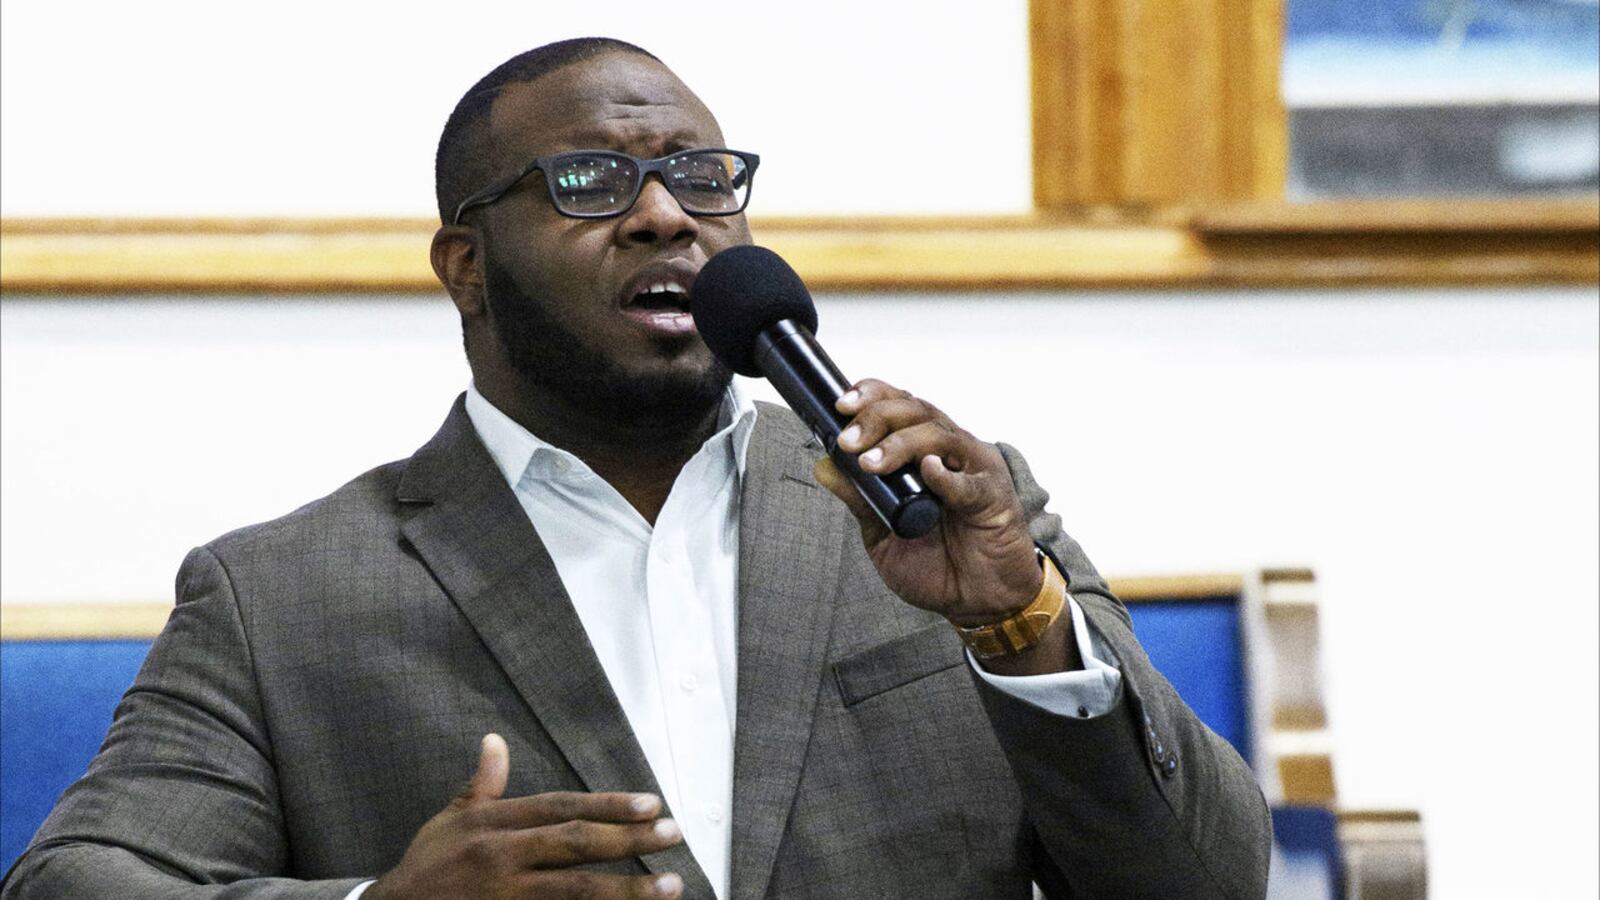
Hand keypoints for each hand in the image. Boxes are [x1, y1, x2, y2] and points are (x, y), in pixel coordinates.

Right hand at [367, 734, 684, 899]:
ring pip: (576, 891)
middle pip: (575, 845)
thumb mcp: (449, 821)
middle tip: (674, 835)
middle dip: (629, 840)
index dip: (608, 804)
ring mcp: (504, 897)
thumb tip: (495, 741)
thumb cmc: (426, 869)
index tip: (650, 804)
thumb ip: (482, 786)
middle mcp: (500, 857)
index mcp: (491, 824)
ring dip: (627, 889)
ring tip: (671, 886)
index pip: (561, 807)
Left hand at [815, 380, 1079, 674]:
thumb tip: (823, 466)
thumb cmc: (938, 564)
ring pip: (939, 435)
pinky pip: (970, 481)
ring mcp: (975, 469)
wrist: (978, 601)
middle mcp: (950, 451)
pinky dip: (947, 475)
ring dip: (901, 443)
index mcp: (924, 450)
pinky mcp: (994, 497)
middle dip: (877, 418)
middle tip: (848, 441)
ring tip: (872, 463)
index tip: (841, 406)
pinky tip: (928, 471)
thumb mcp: (883, 534)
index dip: (872, 396)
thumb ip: (859, 500)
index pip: (900, 405)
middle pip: (916, 411)